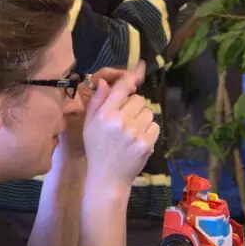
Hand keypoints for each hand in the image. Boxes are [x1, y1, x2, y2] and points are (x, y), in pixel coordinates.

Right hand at [82, 63, 157, 188]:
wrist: (108, 178)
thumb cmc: (97, 149)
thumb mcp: (90, 125)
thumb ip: (97, 102)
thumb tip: (104, 82)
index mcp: (104, 115)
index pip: (122, 88)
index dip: (132, 76)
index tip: (139, 67)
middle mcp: (120, 121)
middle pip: (139, 99)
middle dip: (135, 106)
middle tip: (126, 119)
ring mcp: (135, 133)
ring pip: (149, 112)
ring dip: (143, 118)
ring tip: (132, 131)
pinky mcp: (146, 143)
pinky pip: (155, 126)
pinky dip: (149, 131)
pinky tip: (138, 140)